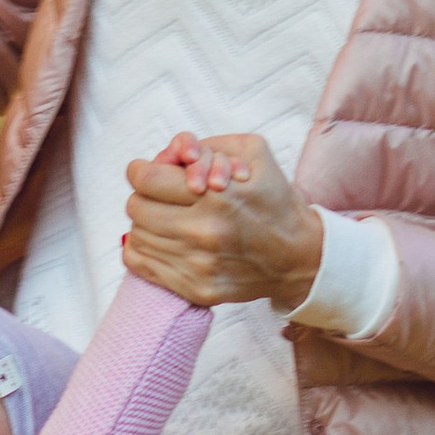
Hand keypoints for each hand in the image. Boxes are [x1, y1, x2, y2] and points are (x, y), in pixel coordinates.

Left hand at [121, 134, 325, 309]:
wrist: (298, 256)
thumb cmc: (273, 200)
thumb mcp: (253, 153)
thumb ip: (208, 144)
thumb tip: (168, 155)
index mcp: (217, 197)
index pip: (146, 180)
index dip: (140, 170)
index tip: (146, 171)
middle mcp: (204, 233)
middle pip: (136, 208)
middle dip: (145, 195)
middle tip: (159, 194)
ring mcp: (198, 266)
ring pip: (137, 237)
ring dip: (147, 223)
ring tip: (166, 217)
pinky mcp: (196, 289)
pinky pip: (142, 266)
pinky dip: (144, 250)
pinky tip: (160, 240)